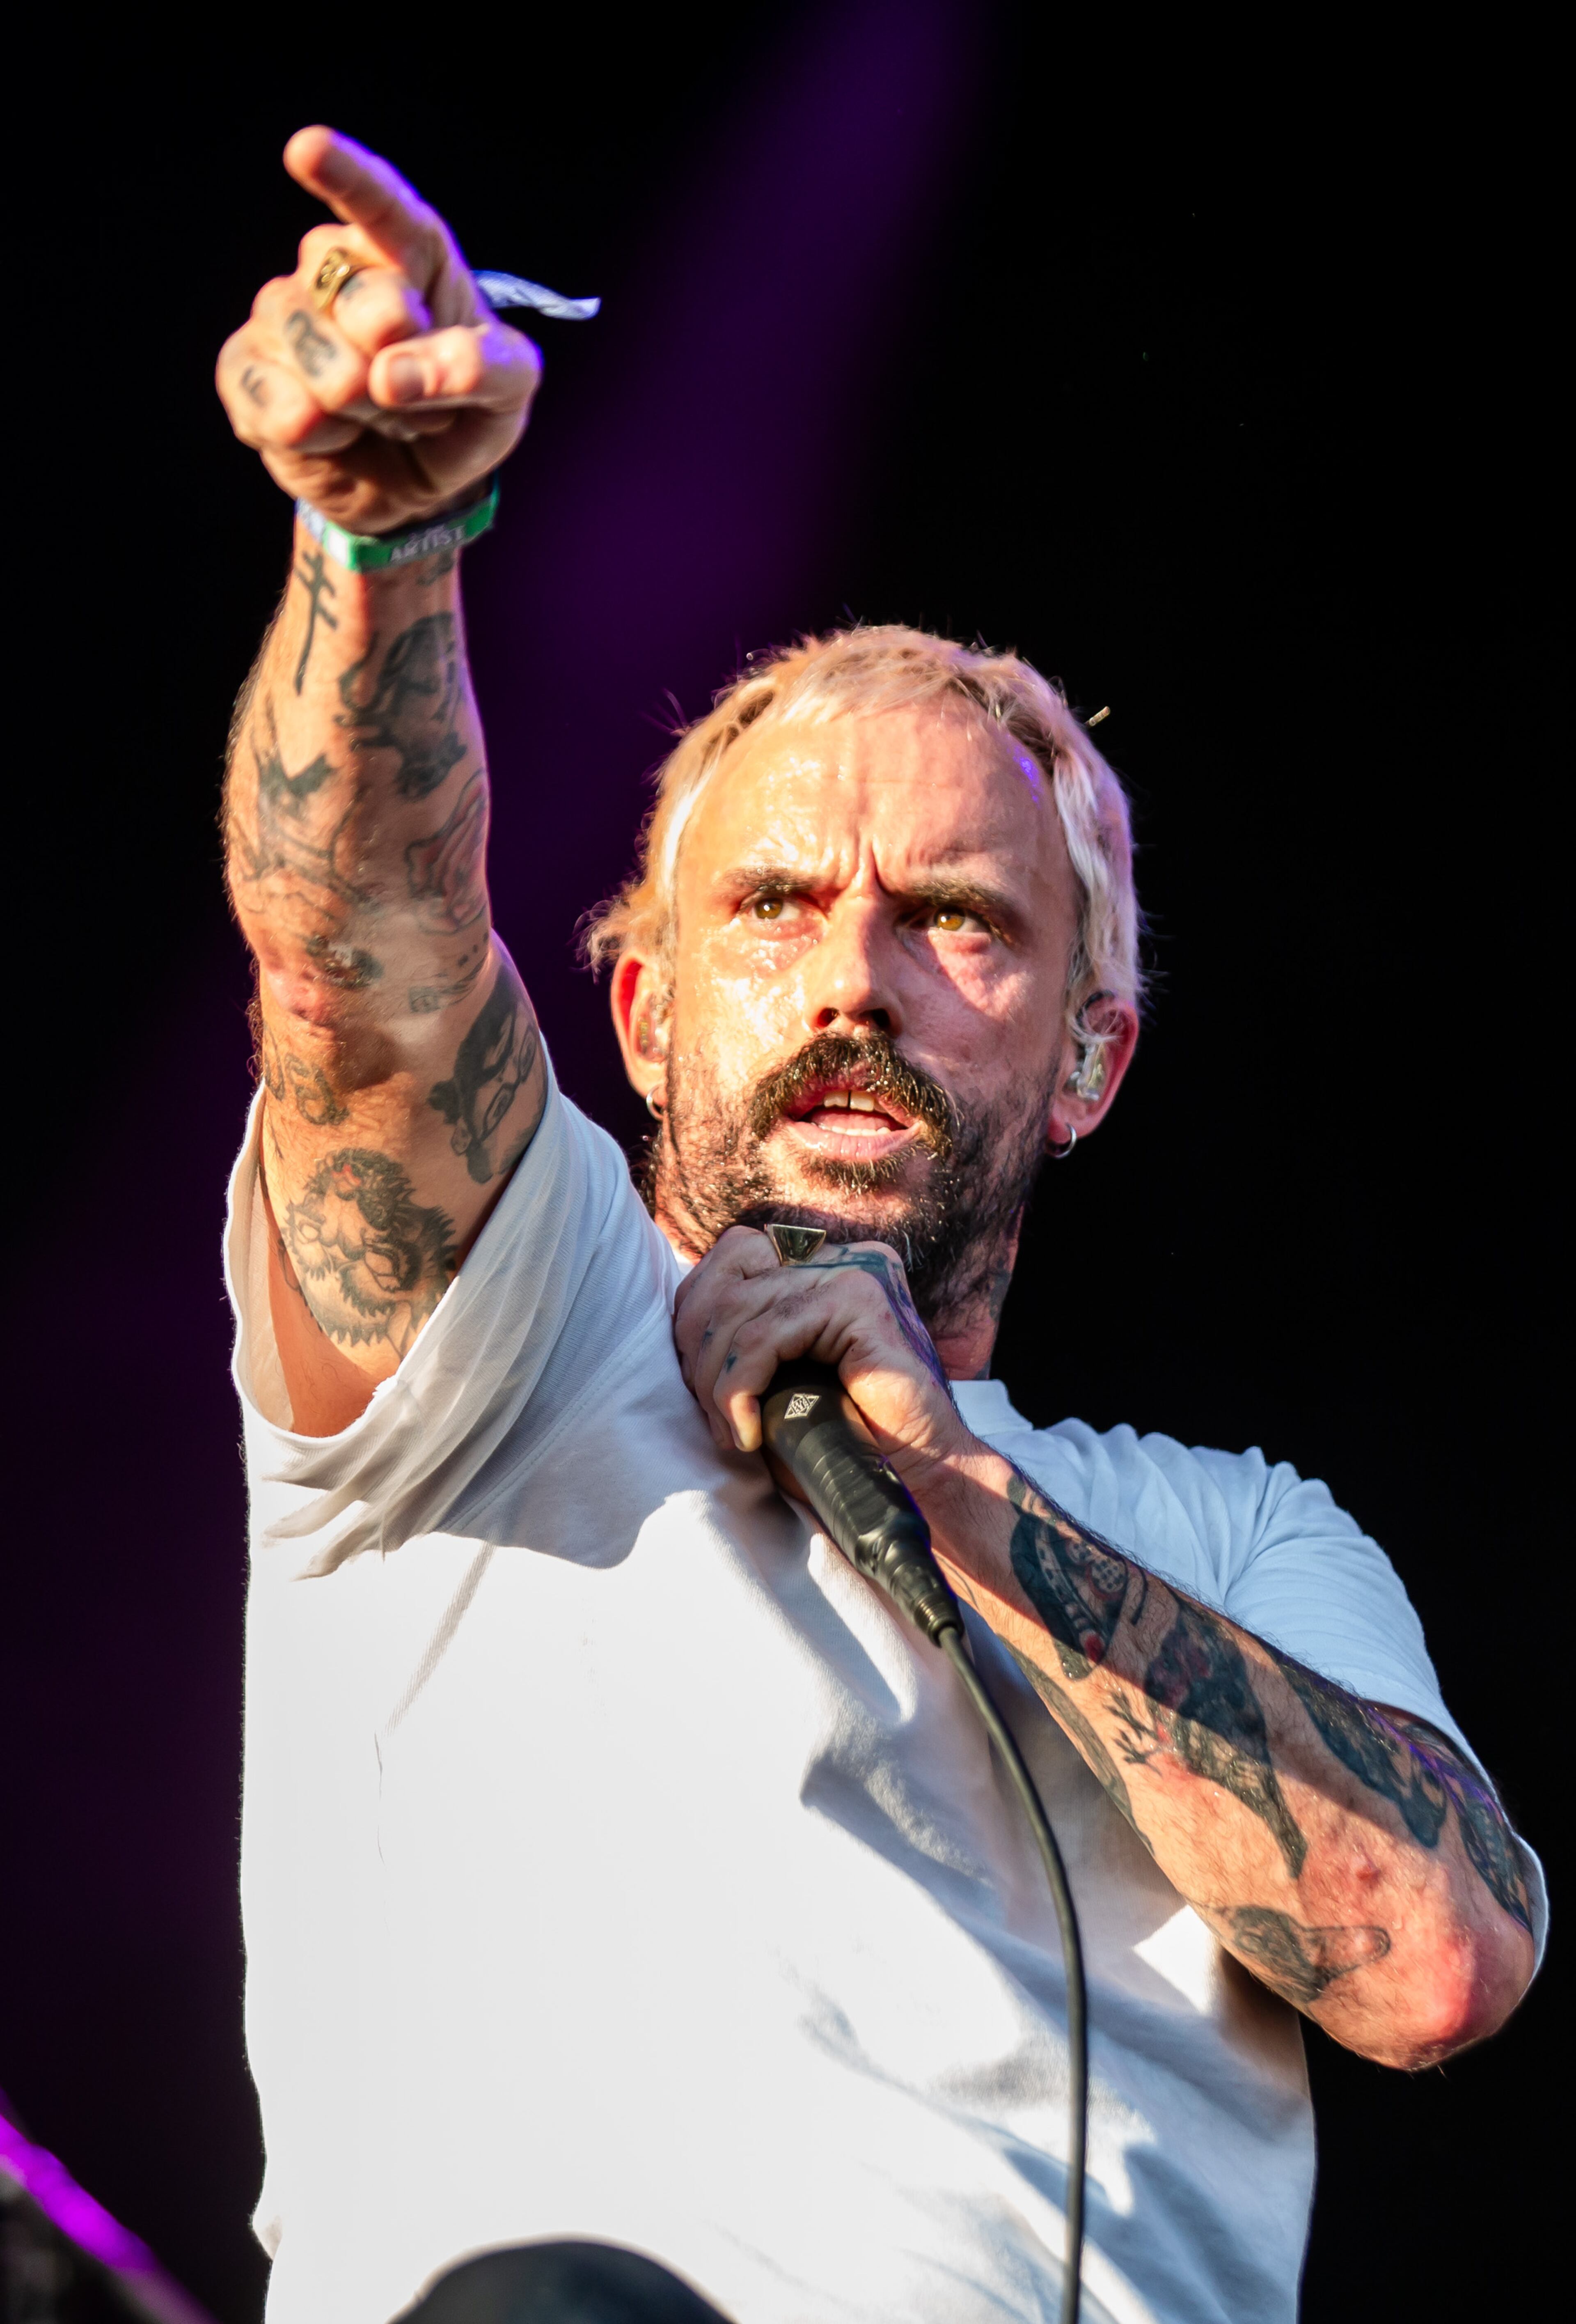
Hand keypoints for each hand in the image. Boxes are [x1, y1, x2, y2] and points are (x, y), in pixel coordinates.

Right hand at [216, 127, 541, 533]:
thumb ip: (480, 369)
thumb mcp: (507, 392)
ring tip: (377, 417)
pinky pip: (274, 403)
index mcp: (406, 252)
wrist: (414, 482)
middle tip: (414, 394)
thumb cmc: (463, 412)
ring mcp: (284, 316)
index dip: (344, 176)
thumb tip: (394, 373)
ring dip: (361, 411)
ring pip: (319, 361)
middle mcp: (335, 269)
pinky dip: (314, 436)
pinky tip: (331, 435)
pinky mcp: (246, 372)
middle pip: (360, 302)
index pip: (378, 204)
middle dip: (399, 367)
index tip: (306, 150)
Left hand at [672, 1227, 974, 1486]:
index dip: (697, 1317)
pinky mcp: (859, 1302)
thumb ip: (739, 1343)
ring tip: (732, 1432)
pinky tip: (749, 1431)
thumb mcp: (775, 1383)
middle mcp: (838, 1258)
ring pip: (739, 1305)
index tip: (700, 1388)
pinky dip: (741, 1387)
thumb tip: (678, 1331)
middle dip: (699, 1348)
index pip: (731, 1258)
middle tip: (712, 1417)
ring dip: (716, 1380)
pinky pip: (767, 1334)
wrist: (919, 1480)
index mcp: (819, 1267)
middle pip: (727, 1269)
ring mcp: (852, 1272)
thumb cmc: (843, 1442)